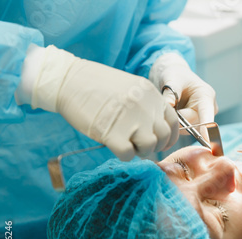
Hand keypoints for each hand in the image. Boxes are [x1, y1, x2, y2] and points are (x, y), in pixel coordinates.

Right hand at [31, 46, 178, 160]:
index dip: (168, 136)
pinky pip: (128, 154)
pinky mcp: (112, 133)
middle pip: (163, 137)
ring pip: (150, 147)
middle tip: (139, 144)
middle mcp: (145, 107)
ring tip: (126, 144)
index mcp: (151, 95)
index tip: (160, 141)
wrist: (67, 80)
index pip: (173, 121)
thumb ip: (147, 105)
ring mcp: (130, 120)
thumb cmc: (97, 85)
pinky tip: (114, 146)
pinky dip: (123, 155)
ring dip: (139, 151)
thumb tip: (157, 128)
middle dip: (154, 145)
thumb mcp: (131, 88)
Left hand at [150, 53, 217, 126]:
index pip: (207, 115)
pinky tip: (174, 112)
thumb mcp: (172, 80)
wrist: (176, 77)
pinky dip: (176, 123)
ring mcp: (203, 118)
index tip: (208, 141)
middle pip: (194, 124)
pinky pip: (185, 130)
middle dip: (179, 119)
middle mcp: (209, 109)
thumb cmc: (176, 75)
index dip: (207, 129)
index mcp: (206, 96)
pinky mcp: (196, 124)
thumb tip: (168, 106)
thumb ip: (170, 93)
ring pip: (188, 129)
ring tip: (172, 105)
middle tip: (168, 105)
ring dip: (177, 121)